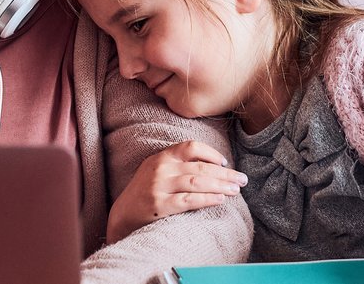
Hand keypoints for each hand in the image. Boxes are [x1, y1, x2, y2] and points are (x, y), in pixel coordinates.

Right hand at [105, 140, 248, 243]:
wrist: (122, 217)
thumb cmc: (145, 193)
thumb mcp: (157, 171)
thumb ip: (178, 165)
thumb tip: (213, 166)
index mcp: (161, 157)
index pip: (191, 147)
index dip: (212, 154)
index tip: (225, 164)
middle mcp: (160, 168)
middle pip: (200, 167)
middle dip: (225, 174)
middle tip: (242, 180)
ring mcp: (159, 186)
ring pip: (197, 182)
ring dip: (221, 186)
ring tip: (236, 191)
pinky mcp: (159, 205)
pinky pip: (189, 200)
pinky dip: (207, 199)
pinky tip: (220, 199)